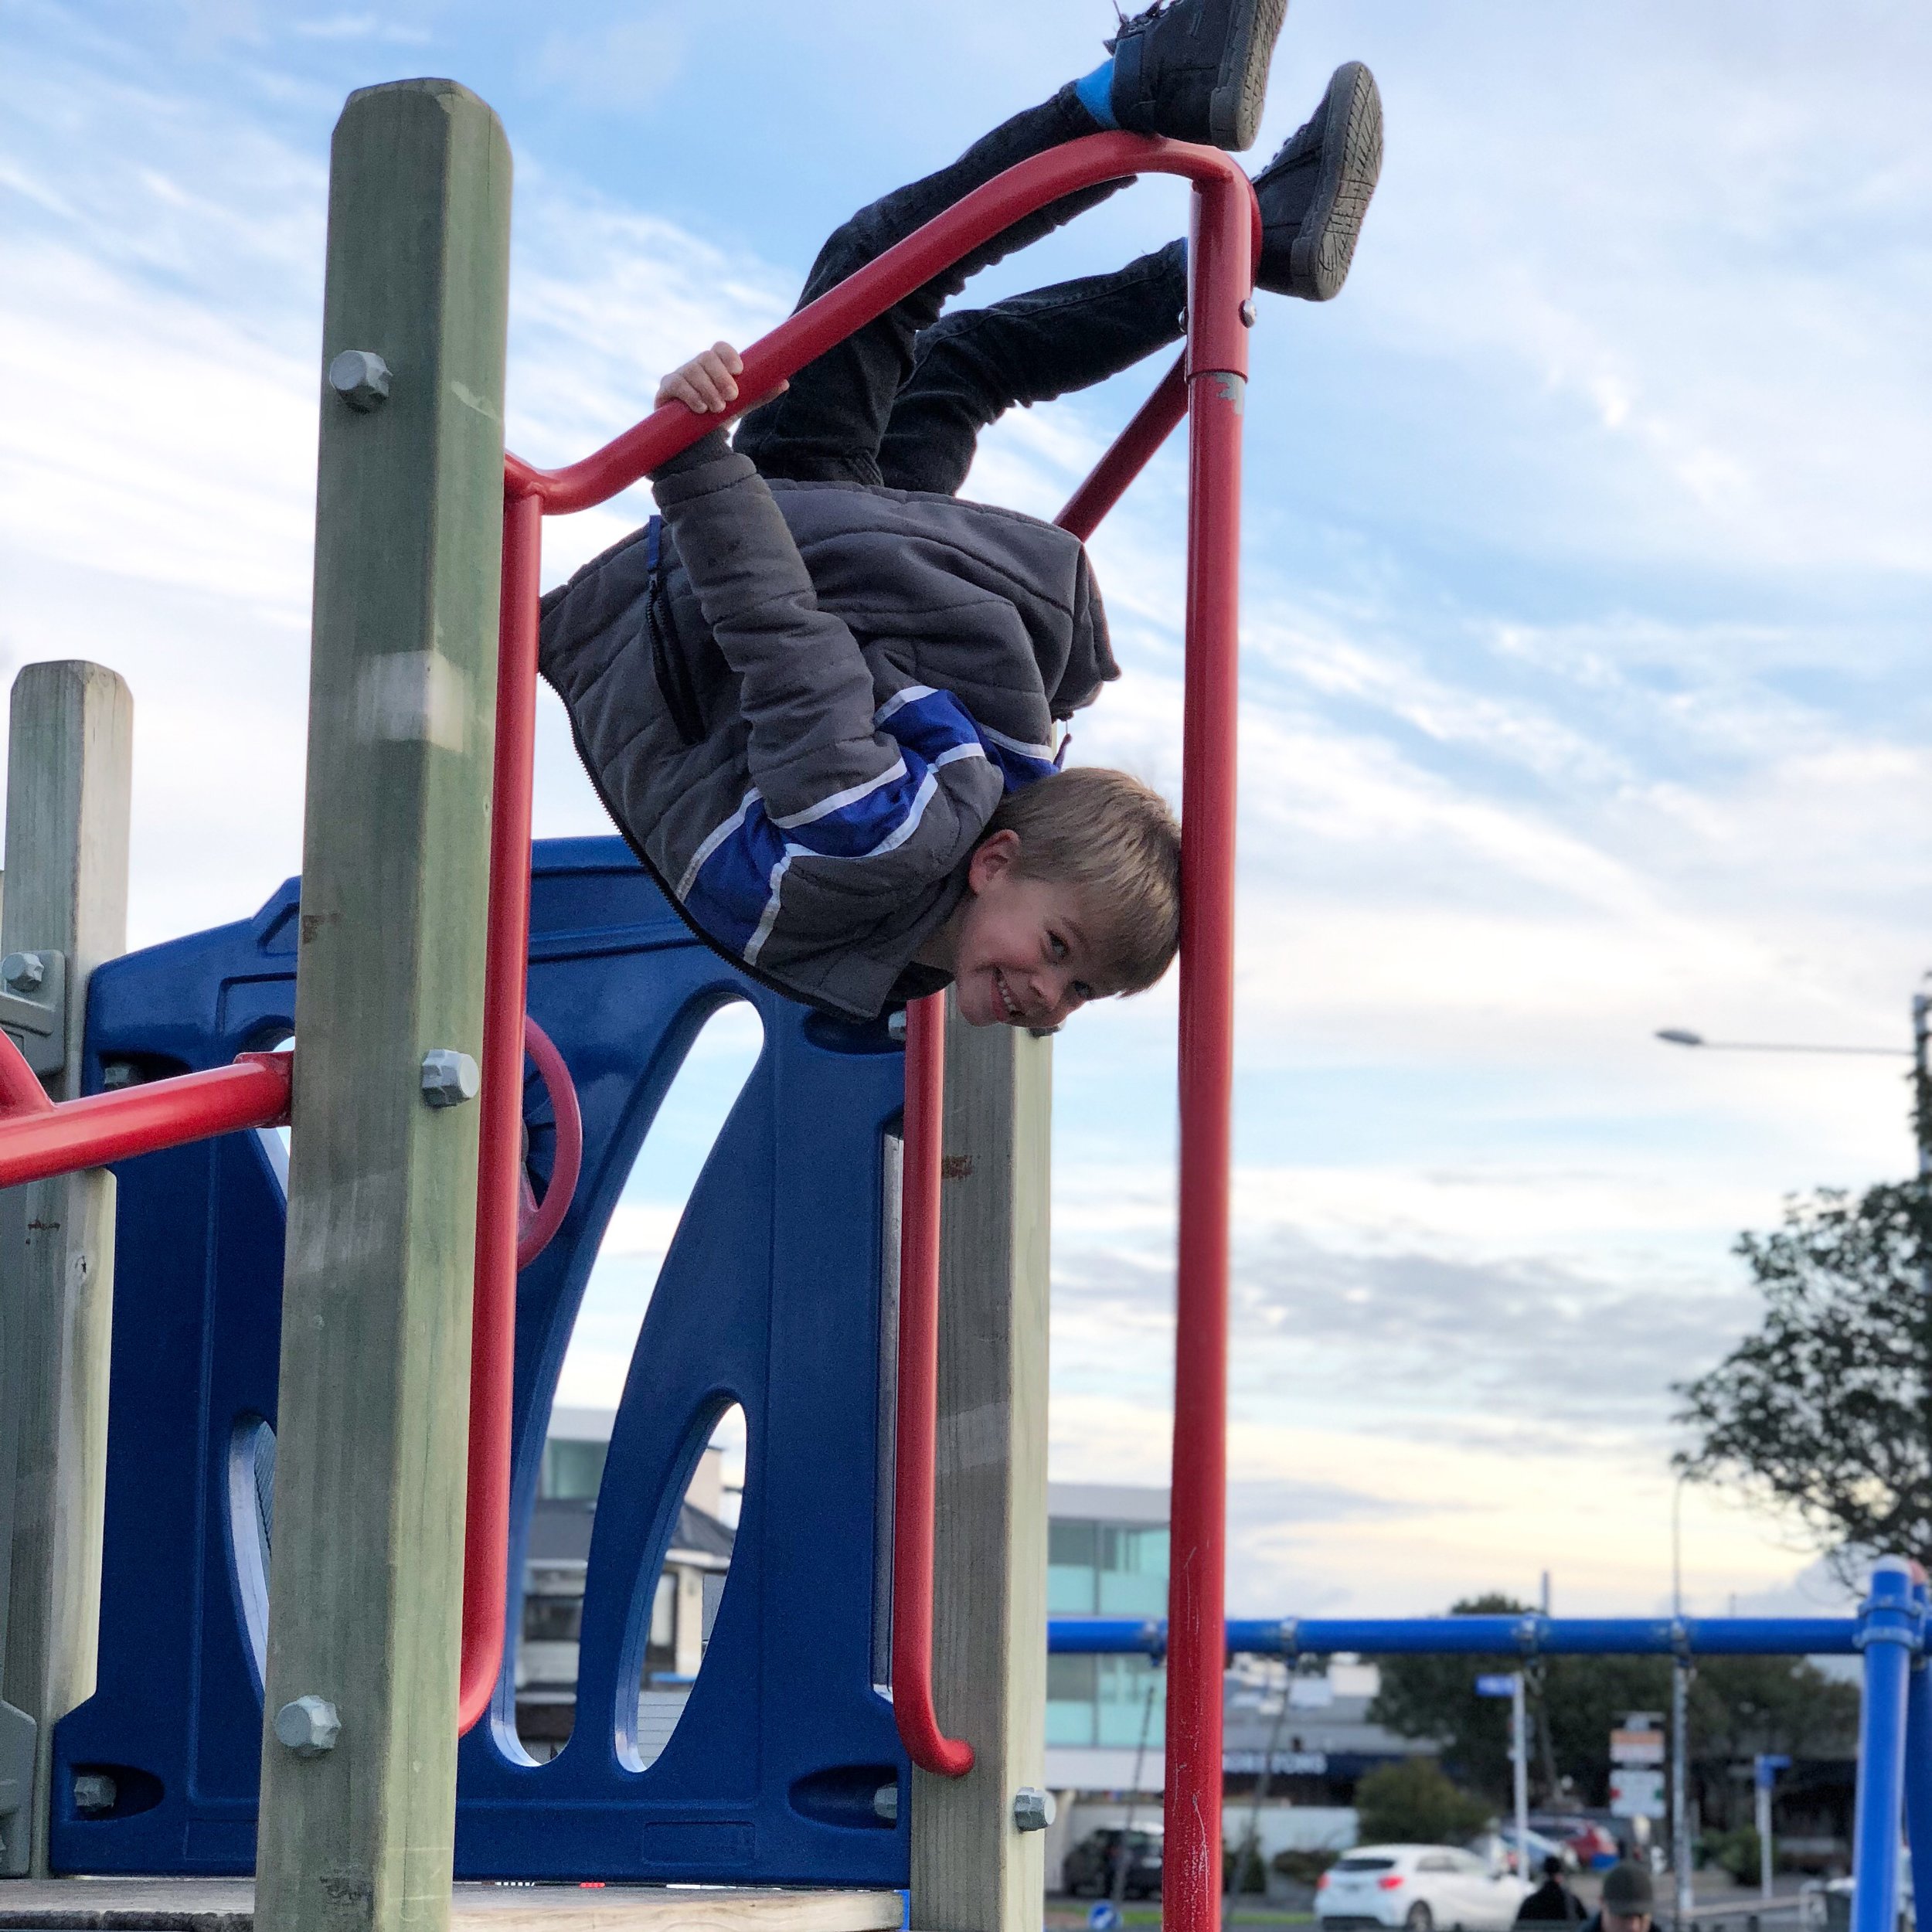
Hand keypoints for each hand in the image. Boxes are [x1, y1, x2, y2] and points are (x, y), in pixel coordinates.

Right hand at [654, 342, 786, 420]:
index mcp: (715, 365)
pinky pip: (676, 384)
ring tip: (717, 408)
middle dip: (721, 376)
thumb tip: (784, 383)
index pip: (720, 348)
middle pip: (706, 358)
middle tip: (732, 396)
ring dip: (708, 389)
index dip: (729, 355)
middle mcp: (697, 366)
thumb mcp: (742, 404)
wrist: (695, 438)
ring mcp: (680, 375)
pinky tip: (700, 408)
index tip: (739, 370)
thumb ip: (760, 394)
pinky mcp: (666, 389)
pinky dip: (690, 395)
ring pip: (692, 371)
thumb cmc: (719, 415)